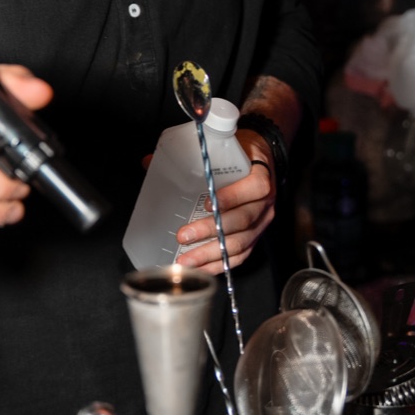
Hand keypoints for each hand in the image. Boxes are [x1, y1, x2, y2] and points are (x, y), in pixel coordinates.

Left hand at [174, 134, 274, 272]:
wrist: (263, 161)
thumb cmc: (241, 153)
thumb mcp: (223, 147)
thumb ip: (191, 153)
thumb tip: (148, 161)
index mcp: (261, 174)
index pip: (254, 187)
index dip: (231, 197)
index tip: (206, 203)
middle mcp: (265, 202)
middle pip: (242, 220)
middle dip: (210, 231)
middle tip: (184, 236)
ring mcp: (262, 222)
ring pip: (240, 242)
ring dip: (211, 253)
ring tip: (187, 259)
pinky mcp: (255, 236)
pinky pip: (241, 255)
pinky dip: (221, 264)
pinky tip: (202, 268)